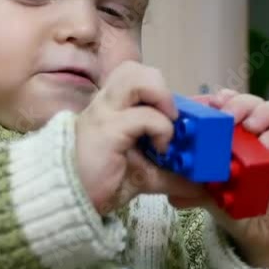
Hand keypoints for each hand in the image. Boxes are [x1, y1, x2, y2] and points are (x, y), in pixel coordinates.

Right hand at [75, 62, 207, 214]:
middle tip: (169, 115)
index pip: (135, 80)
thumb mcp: (141, 175)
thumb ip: (168, 173)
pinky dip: (162, 129)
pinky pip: (146, 115)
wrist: (69, 199)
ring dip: (160, 95)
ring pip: (135, 76)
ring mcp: (105, 114)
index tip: (173, 120)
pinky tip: (160, 147)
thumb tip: (199, 182)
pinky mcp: (109, 129)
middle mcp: (105, 105)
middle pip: (133, 69)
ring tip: (167, 122)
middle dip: (159, 87)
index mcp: (111, 109)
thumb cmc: (98, 183)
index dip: (159, 93)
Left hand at [171, 89, 268, 268]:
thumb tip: (170, 194)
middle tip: (225, 112)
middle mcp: (256, 136)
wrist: (264, 232)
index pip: (230, 106)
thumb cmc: (236, 205)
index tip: (207, 101)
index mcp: (234, 137)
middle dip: (239, 102)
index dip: (220, 99)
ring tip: (247, 124)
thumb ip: (193, 190)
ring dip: (261, 113)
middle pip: (253, 104)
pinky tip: (264, 144)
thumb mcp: (210, 195)